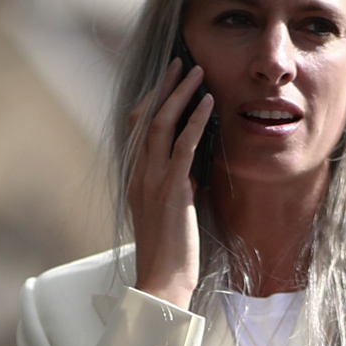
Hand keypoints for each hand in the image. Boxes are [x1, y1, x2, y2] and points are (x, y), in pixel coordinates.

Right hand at [126, 57, 212, 308]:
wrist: (163, 282)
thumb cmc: (170, 254)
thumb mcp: (170, 213)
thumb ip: (176, 187)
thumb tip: (192, 171)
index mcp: (136, 179)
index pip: (138, 129)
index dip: (152, 101)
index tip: (169, 82)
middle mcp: (139, 175)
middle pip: (146, 117)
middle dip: (164, 87)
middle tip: (181, 62)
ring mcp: (152, 181)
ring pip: (161, 124)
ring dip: (180, 93)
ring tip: (197, 71)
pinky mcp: (172, 190)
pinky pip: (183, 146)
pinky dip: (196, 120)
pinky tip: (209, 102)